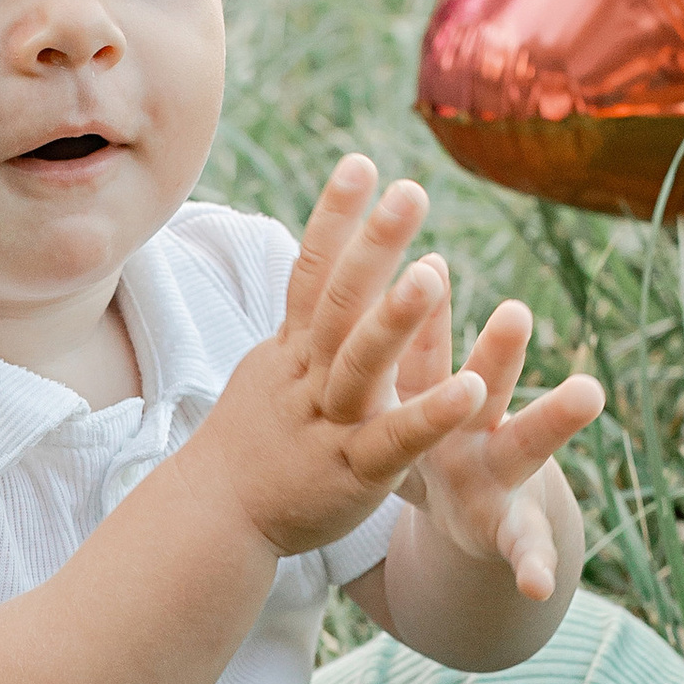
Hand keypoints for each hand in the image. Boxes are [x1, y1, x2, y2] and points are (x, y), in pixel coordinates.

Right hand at [191, 156, 491, 558]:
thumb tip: (319, 261)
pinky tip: (470, 389)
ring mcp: (327, 425)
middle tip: (410, 191)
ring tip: (433, 273)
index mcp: (292, 351)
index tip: (361, 161)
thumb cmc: (252, 444)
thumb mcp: (271, 371)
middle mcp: (306, 378)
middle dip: (372, 246)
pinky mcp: (352, 474)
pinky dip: (429, 416)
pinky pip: (393, 442)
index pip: (312, 272)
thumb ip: (303, 322)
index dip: (335, 217)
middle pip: (337, 304)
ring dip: (393, 320)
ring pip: (358, 366)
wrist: (213, 521)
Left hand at [392, 275, 602, 603]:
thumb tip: (357, 275)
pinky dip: (536, 565)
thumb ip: (408, 349)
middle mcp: (480, 428)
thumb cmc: (433, 445)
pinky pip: (527, 550)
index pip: (445, 357)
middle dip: (500, 351)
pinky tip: (543, 583)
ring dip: (556, 418)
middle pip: (490, 383)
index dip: (441, 324)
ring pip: (529, 442)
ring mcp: (499, 478)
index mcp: (444, 402)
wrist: (463, 514)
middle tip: (513, 309)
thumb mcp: (415, 403)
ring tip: (591, 389)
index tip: (442, 271)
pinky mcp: (511, 531)